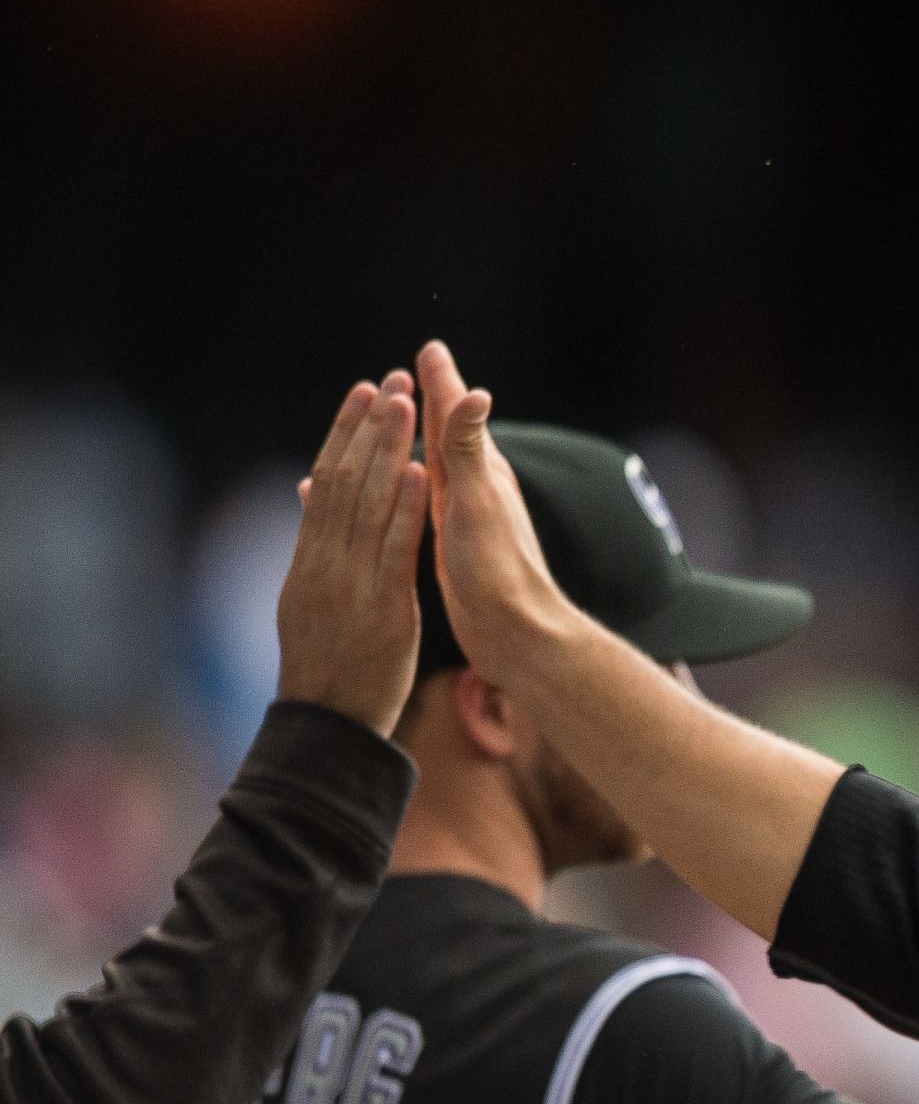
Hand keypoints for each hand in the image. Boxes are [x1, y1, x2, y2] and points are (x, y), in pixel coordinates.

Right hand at [273, 371, 428, 733]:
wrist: (330, 724)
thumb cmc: (327, 666)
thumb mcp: (309, 601)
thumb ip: (314, 548)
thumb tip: (309, 497)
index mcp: (309, 558)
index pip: (328, 481)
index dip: (344, 433)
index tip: (363, 393)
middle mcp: (325, 561)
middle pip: (346, 480)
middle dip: (368, 428)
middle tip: (388, 379)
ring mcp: (352, 582)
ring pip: (369, 504)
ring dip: (389, 453)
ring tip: (405, 406)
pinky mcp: (383, 605)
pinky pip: (396, 548)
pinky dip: (408, 508)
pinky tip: (424, 473)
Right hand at [416, 338, 585, 683]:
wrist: (514, 633)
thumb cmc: (499, 568)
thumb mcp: (479, 501)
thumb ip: (470, 449)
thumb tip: (477, 392)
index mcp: (481, 473)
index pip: (455, 415)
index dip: (440, 383)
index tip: (429, 348)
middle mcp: (475, 491)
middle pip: (445, 435)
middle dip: (428, 401)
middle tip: (413, 369)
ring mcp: (464, 519)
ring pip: (431, 467)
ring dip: (414, 441)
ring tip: (394, 424)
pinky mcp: (451, 547)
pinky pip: (421, 503)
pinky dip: (404, 487)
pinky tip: (393, 493)